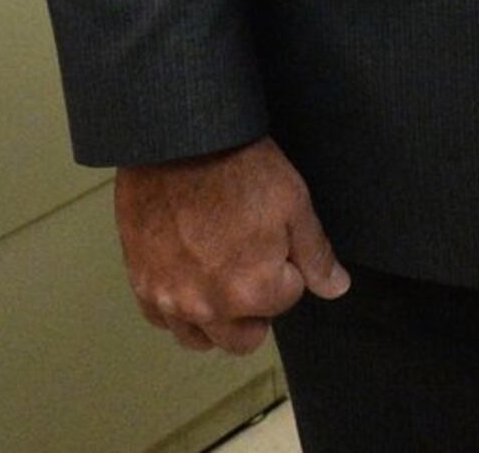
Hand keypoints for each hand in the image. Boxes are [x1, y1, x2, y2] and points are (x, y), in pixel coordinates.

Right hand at [114, 138, 348, 353]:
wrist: (177, 140)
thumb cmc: (238, 166)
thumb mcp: (293, 203)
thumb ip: (316, 255)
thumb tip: (336, 288)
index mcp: (253, 291)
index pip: (285, 300)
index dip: (284, 270)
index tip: (273, 240)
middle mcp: (209, 307)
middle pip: (244, 338)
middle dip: (254, 310)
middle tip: (249, 266)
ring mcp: (171, 299)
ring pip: (200, 338)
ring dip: (214, 321)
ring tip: (217, 279)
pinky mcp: (142, 284)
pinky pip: (163, 319)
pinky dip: (176, 308)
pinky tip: (185, 276)